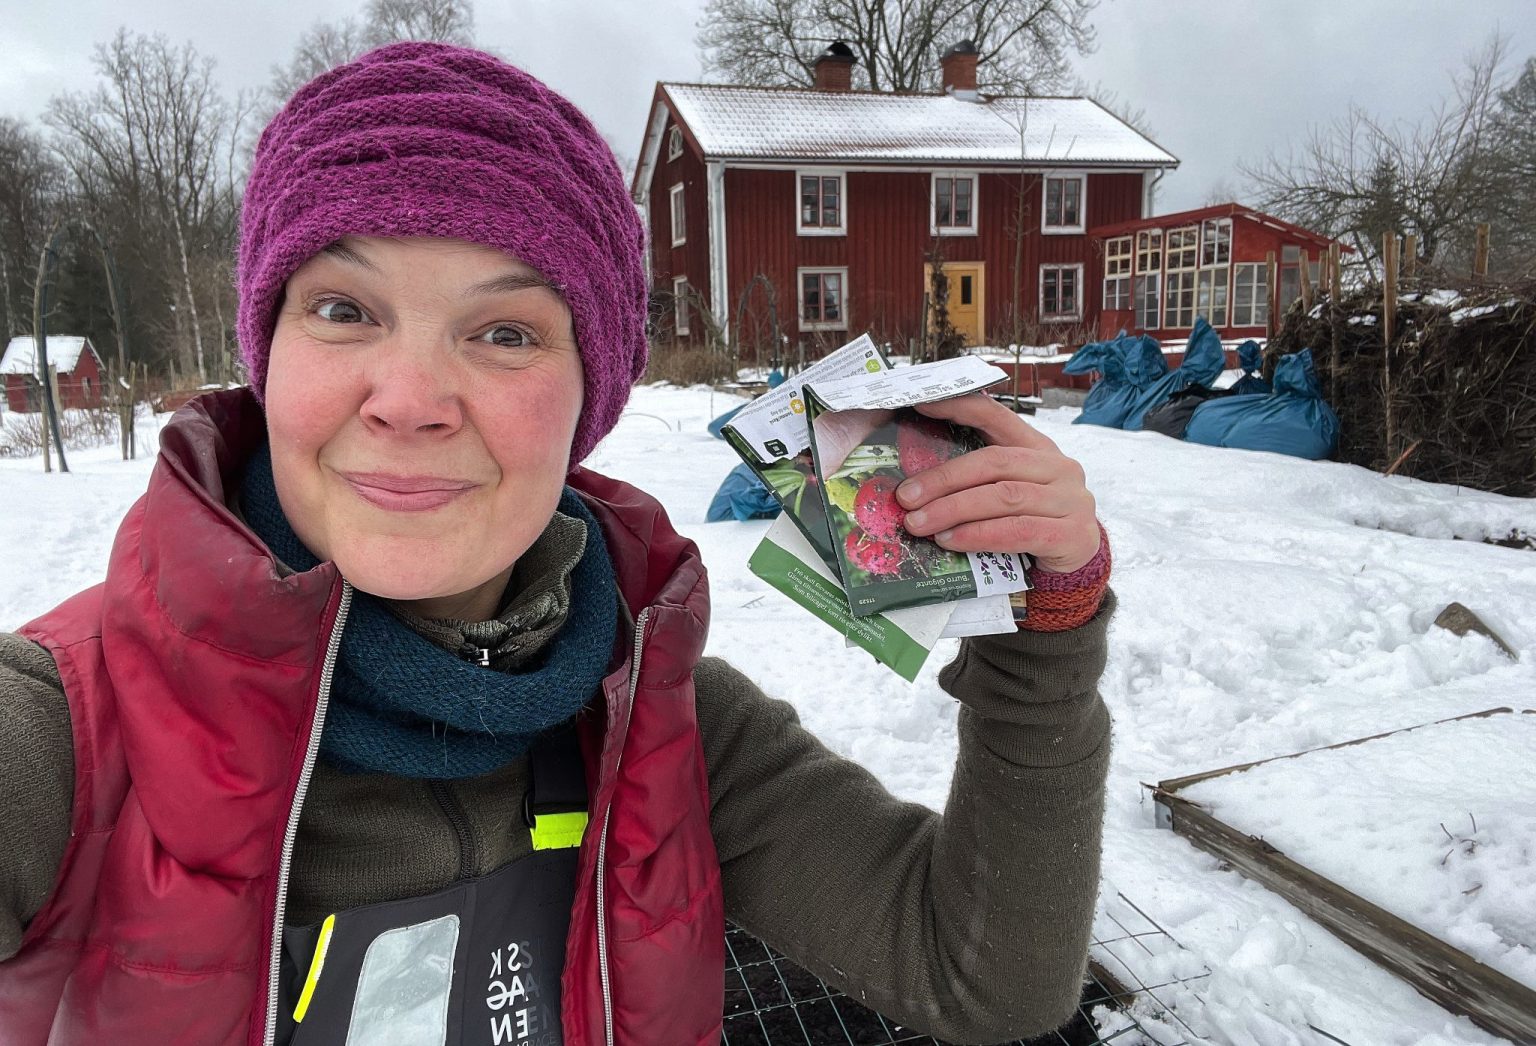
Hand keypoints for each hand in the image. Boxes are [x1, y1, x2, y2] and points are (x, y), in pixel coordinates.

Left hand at [896, 395, 1099, 573]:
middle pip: (994, 463)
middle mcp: (1059, 467)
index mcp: (1039, 447)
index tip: (920, 404)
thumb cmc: (1033, 523)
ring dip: (953, 510)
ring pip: (1003, 497)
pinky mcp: (1072, 535)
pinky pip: (1016, 531)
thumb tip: (915, 484)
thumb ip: (979, 480)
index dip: (960, 407)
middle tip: (906, 497)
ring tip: (919, 523)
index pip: (997, 416)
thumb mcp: (1011, 493)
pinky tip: (950, 541)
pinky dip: (977, 535)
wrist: (1078, 563)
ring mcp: (1071, 500)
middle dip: (944, 479)